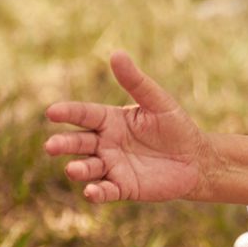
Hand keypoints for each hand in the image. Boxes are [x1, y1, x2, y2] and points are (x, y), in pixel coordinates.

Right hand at [45, 52, 213, 203]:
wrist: (196, 159)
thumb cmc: (175, 127)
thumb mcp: (158, 102)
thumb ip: (136, 82)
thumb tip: (117, 53)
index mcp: (110, 120)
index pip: (84, 114)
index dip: (68, 113)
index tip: (52, 112)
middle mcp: (105, 143)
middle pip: (79, 143)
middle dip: (64, 145)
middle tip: (51, 146)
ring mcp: (112, 166)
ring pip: (88, 168)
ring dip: (79, 169)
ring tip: (73, 170)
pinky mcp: (123, 187)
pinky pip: (105, 190)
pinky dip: (96, 193)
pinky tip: (90, 192)